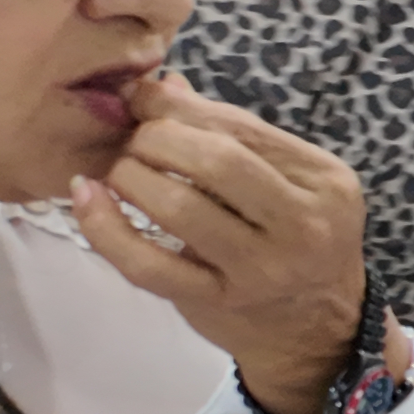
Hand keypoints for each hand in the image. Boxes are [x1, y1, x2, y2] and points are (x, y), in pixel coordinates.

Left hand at [70, 71, 378, 413]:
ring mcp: (262, 268)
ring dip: (131, 176)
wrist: (317, 329)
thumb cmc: (296, 241)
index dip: (179, 108)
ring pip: (180, 207)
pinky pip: (148, 263)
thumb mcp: (289, 183)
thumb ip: (232, 134)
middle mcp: (303, 224)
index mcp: (325, 181)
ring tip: (119, 172)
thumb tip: (159, 84)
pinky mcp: (219, 301)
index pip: (243, 127)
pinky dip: (106, 228)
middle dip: (157, 139)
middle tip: (134, 142)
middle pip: (216, 160)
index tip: (141, 100)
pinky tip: (87, 199)